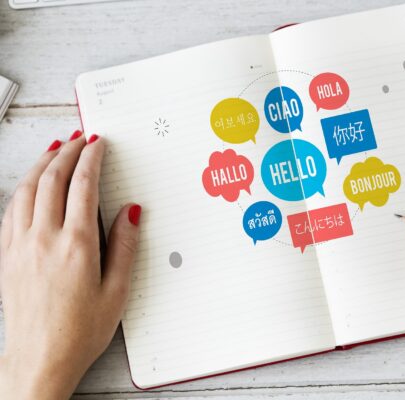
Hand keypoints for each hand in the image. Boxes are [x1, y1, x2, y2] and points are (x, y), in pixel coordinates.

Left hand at [0, 131, 140, 399]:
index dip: (91, 158)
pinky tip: (30, 183)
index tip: (98, 143)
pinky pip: (11, 208)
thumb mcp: (117, 291)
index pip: (83, 185)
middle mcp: (44, 239)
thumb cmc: (79, 331)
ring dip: (42, 163)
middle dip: (67, 152)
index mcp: (77, 245)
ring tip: (55, 149)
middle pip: (52, 179)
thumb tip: (130, 212)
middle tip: (79, 138)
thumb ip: (125, 246)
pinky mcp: (6, 255)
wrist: (38, 359)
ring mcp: (20, 245)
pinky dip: (22, 187)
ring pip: (27, 189)